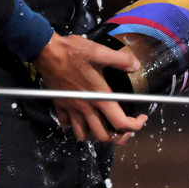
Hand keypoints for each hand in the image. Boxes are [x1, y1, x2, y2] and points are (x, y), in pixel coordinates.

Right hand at [32, 33, 147, 142]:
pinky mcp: (60, 105)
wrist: (47, 51)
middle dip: (117, 136)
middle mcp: (86, 108)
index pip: (120, 123)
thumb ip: (120, 60)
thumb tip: (136, 66)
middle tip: (125, 125)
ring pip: (84, 135)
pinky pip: (67, 124)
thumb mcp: (100, 51)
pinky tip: (81, 118)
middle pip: (103, 136)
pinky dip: (75, 126)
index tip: (142, 117)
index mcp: (99, 97)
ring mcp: (71, 109)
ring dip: (96, 135)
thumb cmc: (74, 51)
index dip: (135, 125)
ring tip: (104, 126)